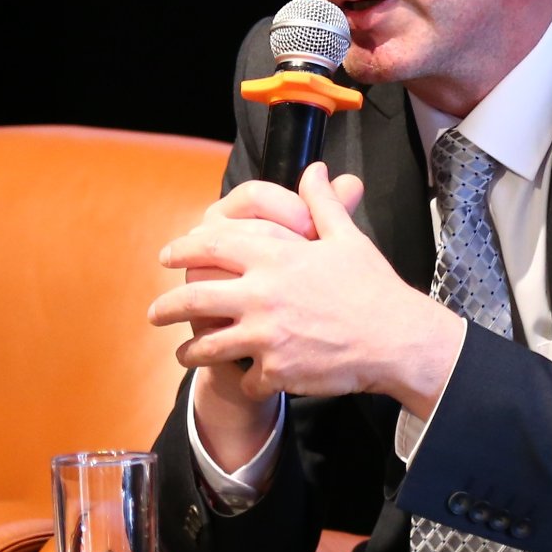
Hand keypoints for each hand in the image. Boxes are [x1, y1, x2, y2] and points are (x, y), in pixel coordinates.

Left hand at [149, 163, 464, 416]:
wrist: (396, 339)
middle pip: (195, 298)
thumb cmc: (372, 286)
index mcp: (275, 255)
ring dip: (191, 351)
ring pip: (209, 345)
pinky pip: (247, 379)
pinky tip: (243, 380)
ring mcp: (266, 334)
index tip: (168, 255)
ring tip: (183, 355)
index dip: (185, 249)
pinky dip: (245, 381)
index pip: (213, 244)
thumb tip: (316, 170)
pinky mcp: (276, 370)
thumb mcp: (346, 237)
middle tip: (155, 313)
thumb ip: (322, 203)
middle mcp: (262, 293)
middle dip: (168, 307)